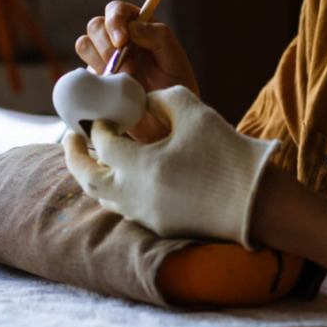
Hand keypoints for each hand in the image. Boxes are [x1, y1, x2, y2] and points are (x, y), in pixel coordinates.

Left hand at [62, 87, 278, 248]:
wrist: (255, 200)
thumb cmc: (225, 152)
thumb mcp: (193, 111)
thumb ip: (161, 99)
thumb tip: (142, 102)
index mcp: (139, 165)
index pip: (103, 142)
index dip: (100, 124)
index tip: (103, 115)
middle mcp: (133, 195)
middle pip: (87, 178)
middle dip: (74, 156)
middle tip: (72, 137)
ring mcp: (144, 215)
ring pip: (103, 198)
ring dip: (94, 175)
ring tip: (96, 157)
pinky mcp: (158, 227)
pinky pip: (125, 208)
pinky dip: (117, 190)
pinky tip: (127, 176)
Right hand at [75, 1, 196, 140]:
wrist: (164, 120)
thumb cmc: (174, 86)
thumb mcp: (175, 58)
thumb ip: (160, 36)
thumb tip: (132, 27)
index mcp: (138, 27)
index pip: (117, 9)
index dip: (115, 20)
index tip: (122, 40)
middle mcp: (117, 39)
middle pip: (95, 25)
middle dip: (109, 46)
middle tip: (131, 69)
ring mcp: (103, 59)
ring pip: (84, 44)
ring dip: (102, 61)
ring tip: (125, 79)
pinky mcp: (93, 79)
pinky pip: (80, 70)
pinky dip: (95, 77)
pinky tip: (113, 88)